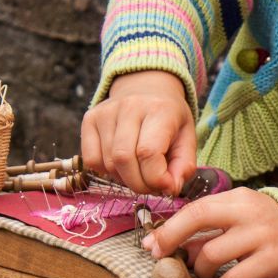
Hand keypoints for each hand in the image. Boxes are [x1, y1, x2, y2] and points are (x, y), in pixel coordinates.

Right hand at [81, 70, 196, 195]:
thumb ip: (184, 166)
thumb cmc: (170, 119)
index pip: (148, 152)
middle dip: (140, 184)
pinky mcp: (89, 119)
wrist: (146, 89)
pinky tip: (122, 166)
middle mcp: (129, 107)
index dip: (156, 178)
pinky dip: (107, 173)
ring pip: (108, 163)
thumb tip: (171, 188)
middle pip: (124, 160)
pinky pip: (91, 160)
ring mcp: (105, 112)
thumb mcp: (187, 139)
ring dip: (125, 179)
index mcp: (159, 110)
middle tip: (152, 186)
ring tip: (140, 173)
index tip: (167, 187)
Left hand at [142, 187, 277, 277]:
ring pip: (213, 254)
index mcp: (239, 198)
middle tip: (166, 262)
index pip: (196, 208)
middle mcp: (250, 213)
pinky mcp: (274, 260)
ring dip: (201, 271)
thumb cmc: (271, 229)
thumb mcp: (242, 219)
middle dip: (173, 242)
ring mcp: (263, 236)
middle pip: (198, 220)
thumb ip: (211, 229)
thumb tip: (169, 245)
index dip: (170, 229)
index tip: (152, 246)